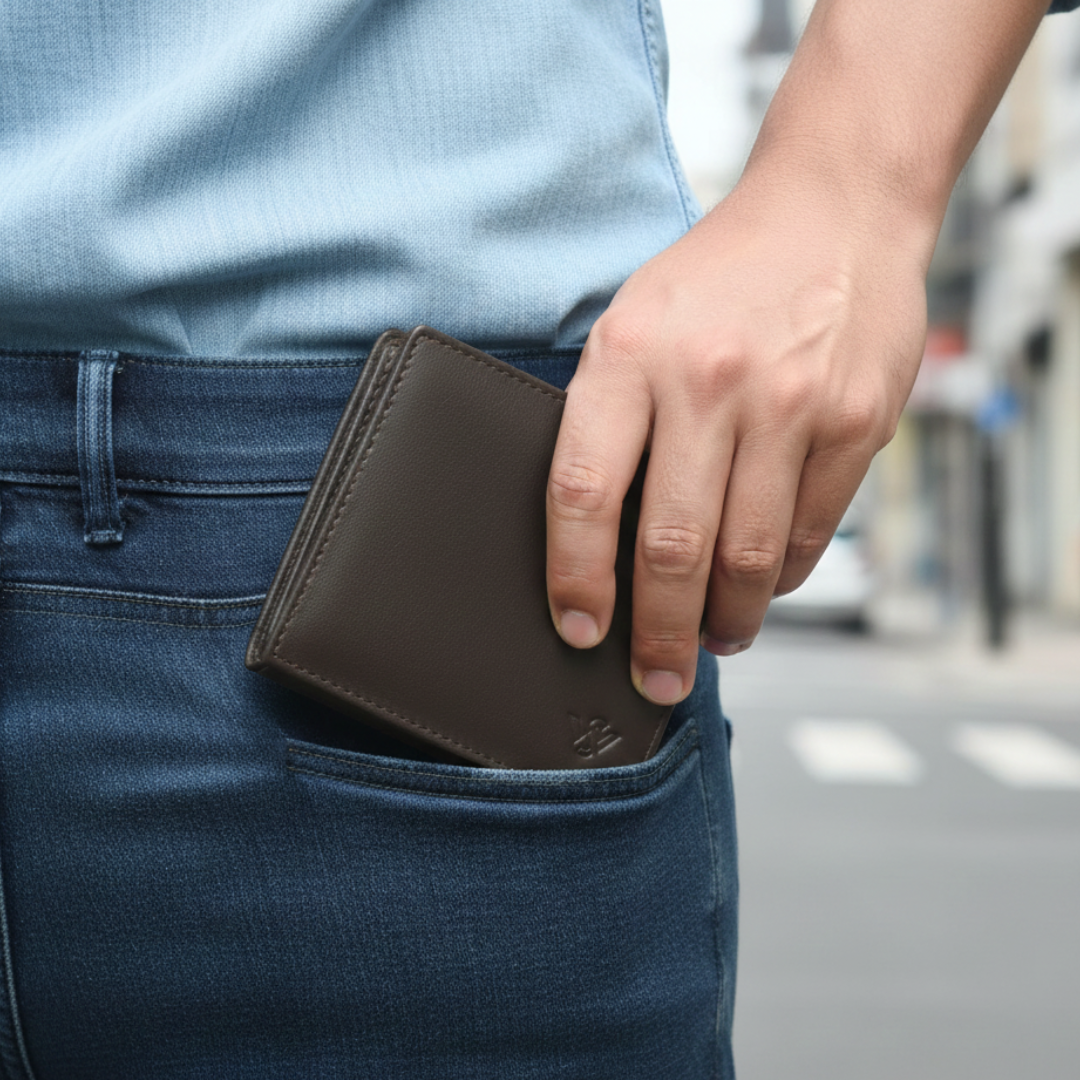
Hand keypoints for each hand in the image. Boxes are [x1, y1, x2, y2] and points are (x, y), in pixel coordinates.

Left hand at [545, 179, 928, 704]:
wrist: (834, 208)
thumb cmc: (719, 279)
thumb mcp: (634, 325)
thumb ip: (612, 419)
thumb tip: (595, 536)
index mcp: (630, 356)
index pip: (584, 494)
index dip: (576, 578)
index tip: (578, 630)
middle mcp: (710, 381)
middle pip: (673, 549)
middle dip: (658, 635)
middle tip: (653, 677)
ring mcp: (791, 404)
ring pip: (748, 559)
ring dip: (725, 624)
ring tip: (709, 645)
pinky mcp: (855, 422)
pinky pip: (809, 533)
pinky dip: (779, 580)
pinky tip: (759, 590)